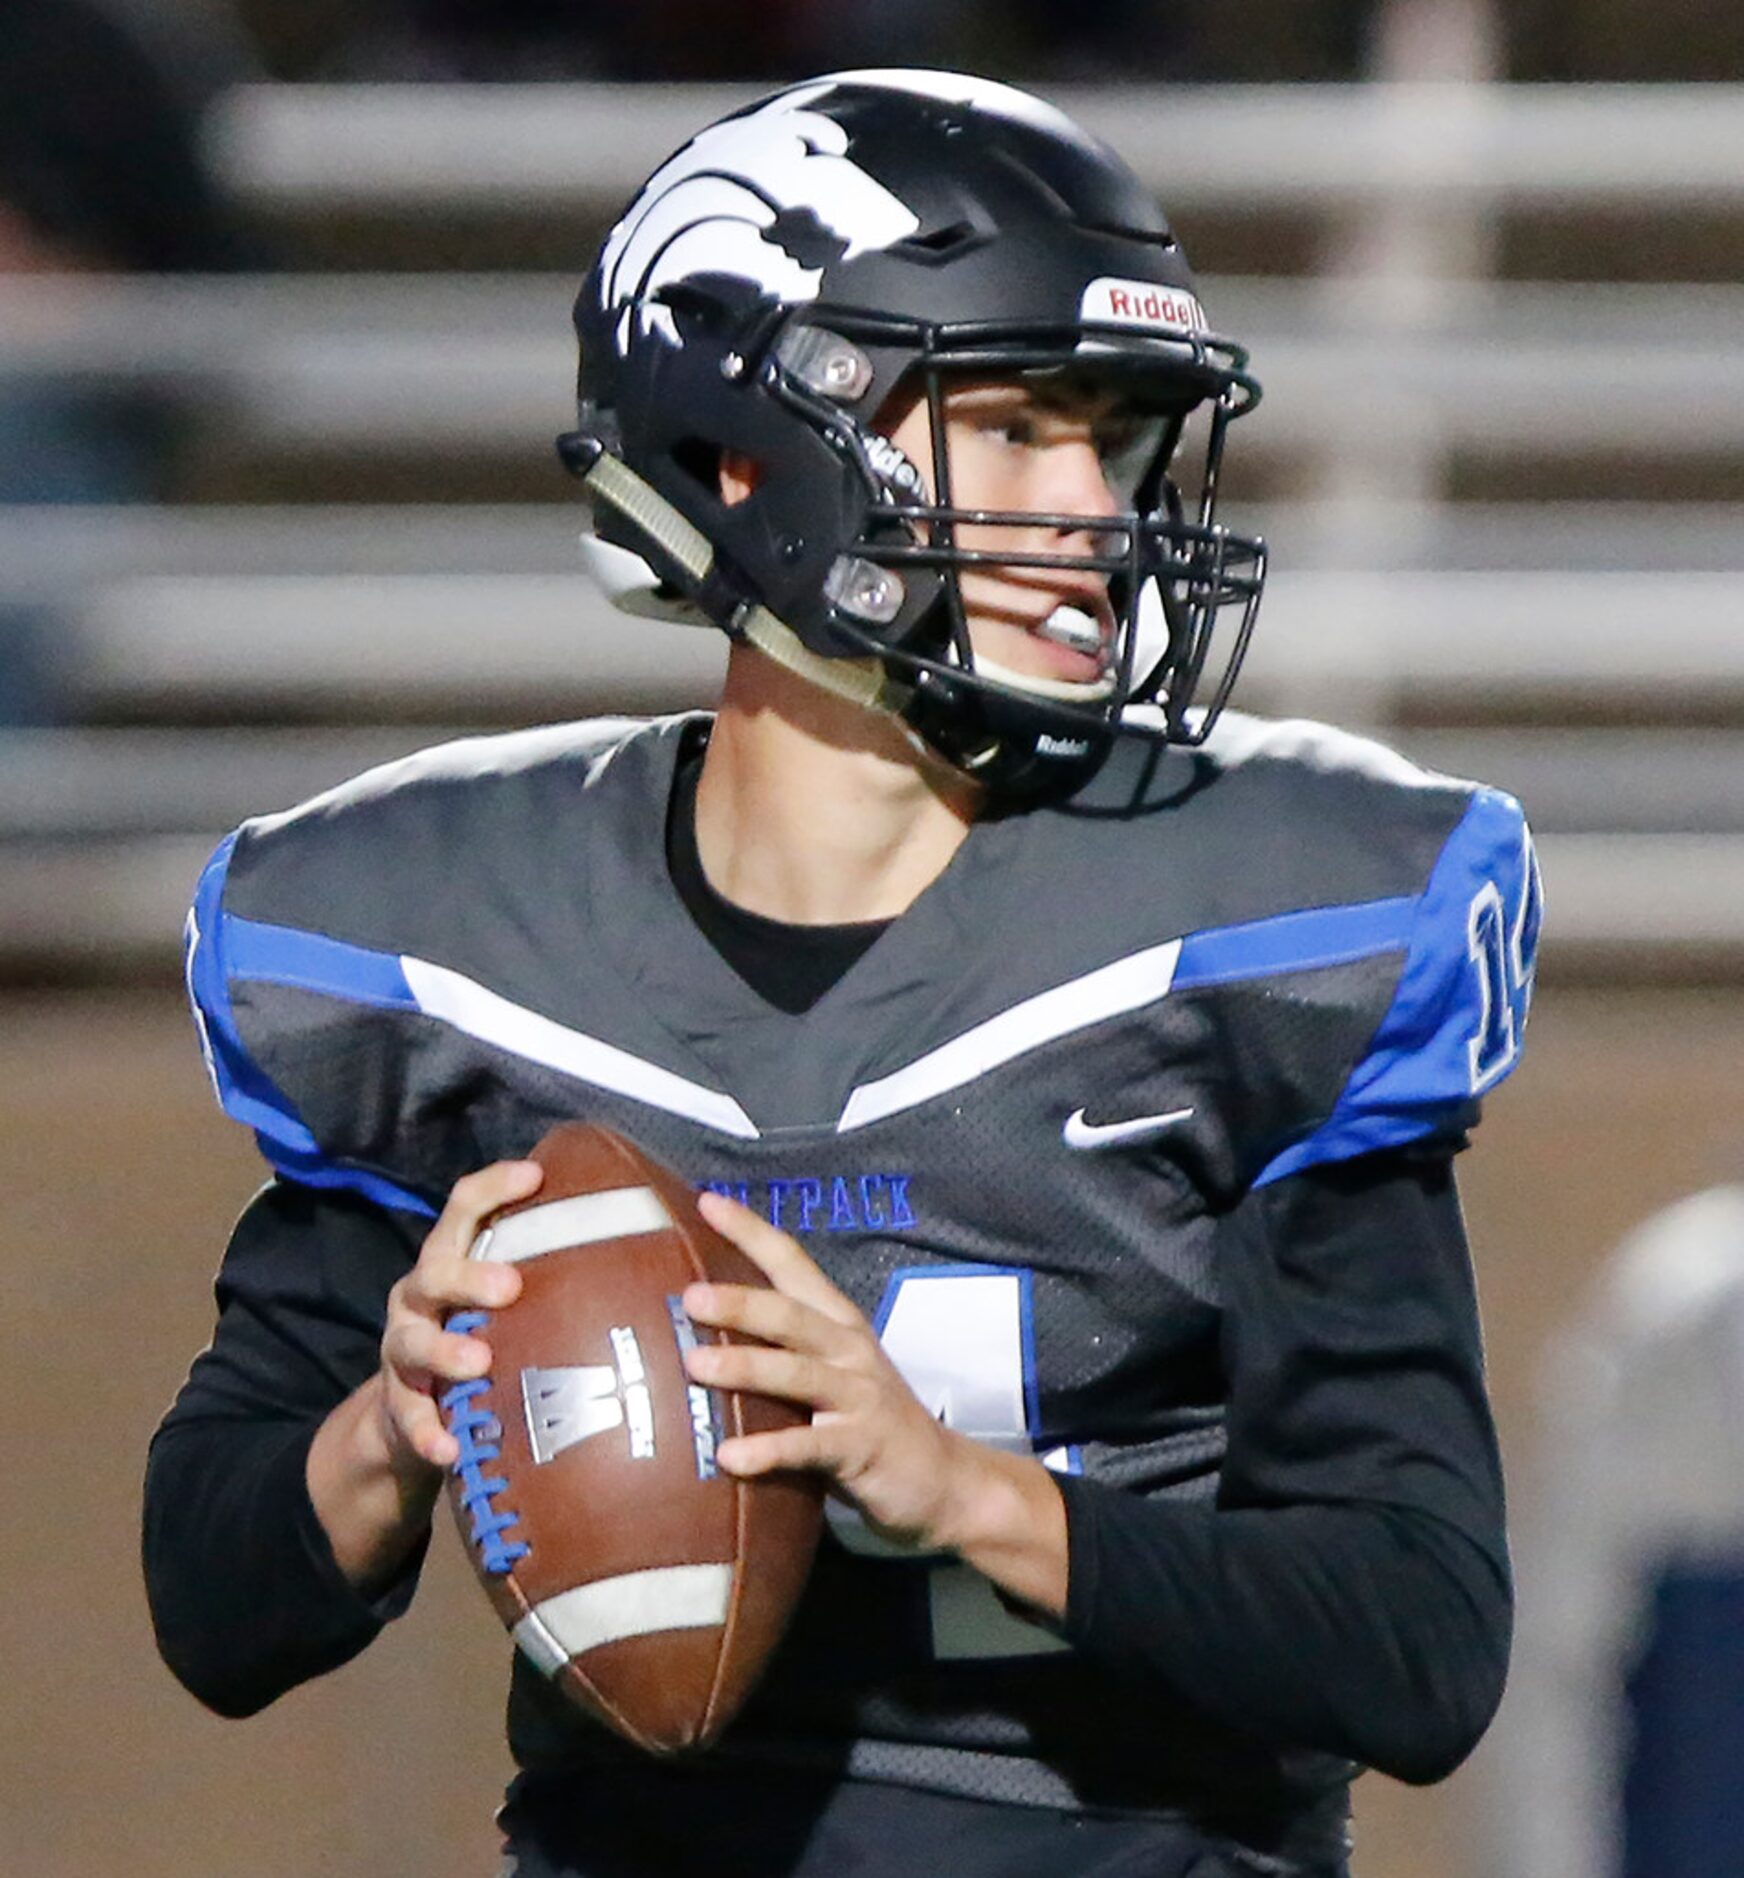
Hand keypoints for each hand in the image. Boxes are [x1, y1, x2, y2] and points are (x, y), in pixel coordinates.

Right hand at [376, 1158, 540, 1476]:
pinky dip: (426, 1431)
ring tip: (478, 1362)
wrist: (412, 1413)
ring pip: (413, 1341)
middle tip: (510, 1286)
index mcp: (452, 1257)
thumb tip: (658, 1245)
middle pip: (436, 1270)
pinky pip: (408, 1416)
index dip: (495, 1187)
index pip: (465, 1207)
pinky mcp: (397, 1402)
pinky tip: (449, 1448)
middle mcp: (421, 1294)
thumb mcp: (507, 1301)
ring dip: (445, 1351)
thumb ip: (553, 1275)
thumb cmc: (483, 1336)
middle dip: (470, 1275)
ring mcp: (404, 1347)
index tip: (536, 1175)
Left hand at [681, 1190, 967, 1552]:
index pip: (792, 1263)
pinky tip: (731, 1456)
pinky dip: (769, 1451)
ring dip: (746, 1367)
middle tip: (691, 1296)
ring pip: (797, 1373)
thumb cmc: (868, 1420)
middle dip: (741, 1302)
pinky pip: (809, 1447)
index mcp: (837, 1322)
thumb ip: (779, 1351)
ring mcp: (858, 1397)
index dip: (752, 1231)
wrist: (942, 1478)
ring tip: (695, 1367)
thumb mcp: (831, 1372)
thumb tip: (695, 1334)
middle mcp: (848, 1349)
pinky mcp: (862, 1447)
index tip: (707, 1201)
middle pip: (791, 1316)